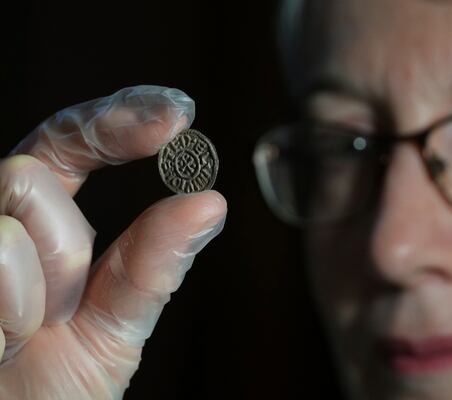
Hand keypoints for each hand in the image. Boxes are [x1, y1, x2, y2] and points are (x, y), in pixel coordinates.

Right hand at [0, 86, 226, 398]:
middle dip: (62, 250)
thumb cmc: (56, 389)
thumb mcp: (115, 323)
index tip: (180, 115)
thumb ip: (153, 264)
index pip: (68, 142)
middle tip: (59, 310)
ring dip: (34, 291)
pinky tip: (1, 343)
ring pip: (7, 209)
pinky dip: (8, 314)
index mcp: (37, 224)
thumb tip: (209, 203)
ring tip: (22, 335)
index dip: (119, 117)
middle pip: (28, 174)